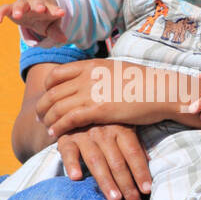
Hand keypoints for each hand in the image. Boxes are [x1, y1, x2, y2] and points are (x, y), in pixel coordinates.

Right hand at [0, 0, 65, 44]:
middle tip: (41, 9)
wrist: (33, 8)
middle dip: (39, 6)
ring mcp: (22, 6)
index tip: (61, 13)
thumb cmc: (44, 18)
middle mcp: (34, 5)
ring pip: (20, 5)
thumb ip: (56, 32)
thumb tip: (63, 39)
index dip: (56, 11)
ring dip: (19, 9)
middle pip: (37, 3)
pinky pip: (4, 9)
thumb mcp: (51, 26)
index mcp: (47, 8)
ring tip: (17, 16)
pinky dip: (0, 13)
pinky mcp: (11, 9)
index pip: (52, 9)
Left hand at [36, 59, 174, 135]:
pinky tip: (55, 134)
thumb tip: (97, 78)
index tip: (47, 96)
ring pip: (57, 106)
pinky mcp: (97, 109)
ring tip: (45, 127)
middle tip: (40, 115)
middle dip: (43, 105)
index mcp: (91, 65)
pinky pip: (68, 119)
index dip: (48, 87)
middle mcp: (87, 76)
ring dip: (48, 118)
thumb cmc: (144, 83)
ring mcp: (91, 92)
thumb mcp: (118, 70)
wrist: (160, 89)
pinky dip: (58, 127)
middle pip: (53, 91)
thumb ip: (102, 74)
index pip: (58, 74)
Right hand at [56, 125, 151, 199]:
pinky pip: (69, 152)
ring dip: (105, 181)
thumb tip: (151, 163)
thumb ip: (133, 145)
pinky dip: (71, 164)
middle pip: (117, 162)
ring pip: (96, 160)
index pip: (133, 153)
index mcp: (120, 128)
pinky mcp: (66, 139)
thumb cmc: (104, 125)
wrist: (74, 111)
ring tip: (114, 199)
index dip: (140, 171)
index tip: (147, 190)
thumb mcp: (122, 127)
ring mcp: (84, 134)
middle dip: (127, 186)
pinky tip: (76, 178)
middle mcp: (103, 131)